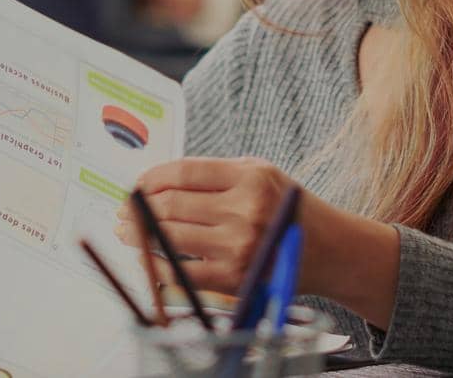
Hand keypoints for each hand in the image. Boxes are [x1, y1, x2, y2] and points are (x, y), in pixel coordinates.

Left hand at [112, 157, 335, 299]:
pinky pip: (181, 271)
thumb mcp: (260, 173)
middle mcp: (245, 210)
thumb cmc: (286, 207)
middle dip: (138, 208)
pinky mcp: (234, 278)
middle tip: (123, 210)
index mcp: (251, 177)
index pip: (184, 173)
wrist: (328, 250)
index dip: (152, 178)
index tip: (137, 184)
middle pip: (172, 205)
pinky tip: (147, 257)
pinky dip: (156, 264)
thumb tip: (157, 182)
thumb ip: (214, 174)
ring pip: (170, 237)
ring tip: (127, 230)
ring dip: (140, 234)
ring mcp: (239, 246)